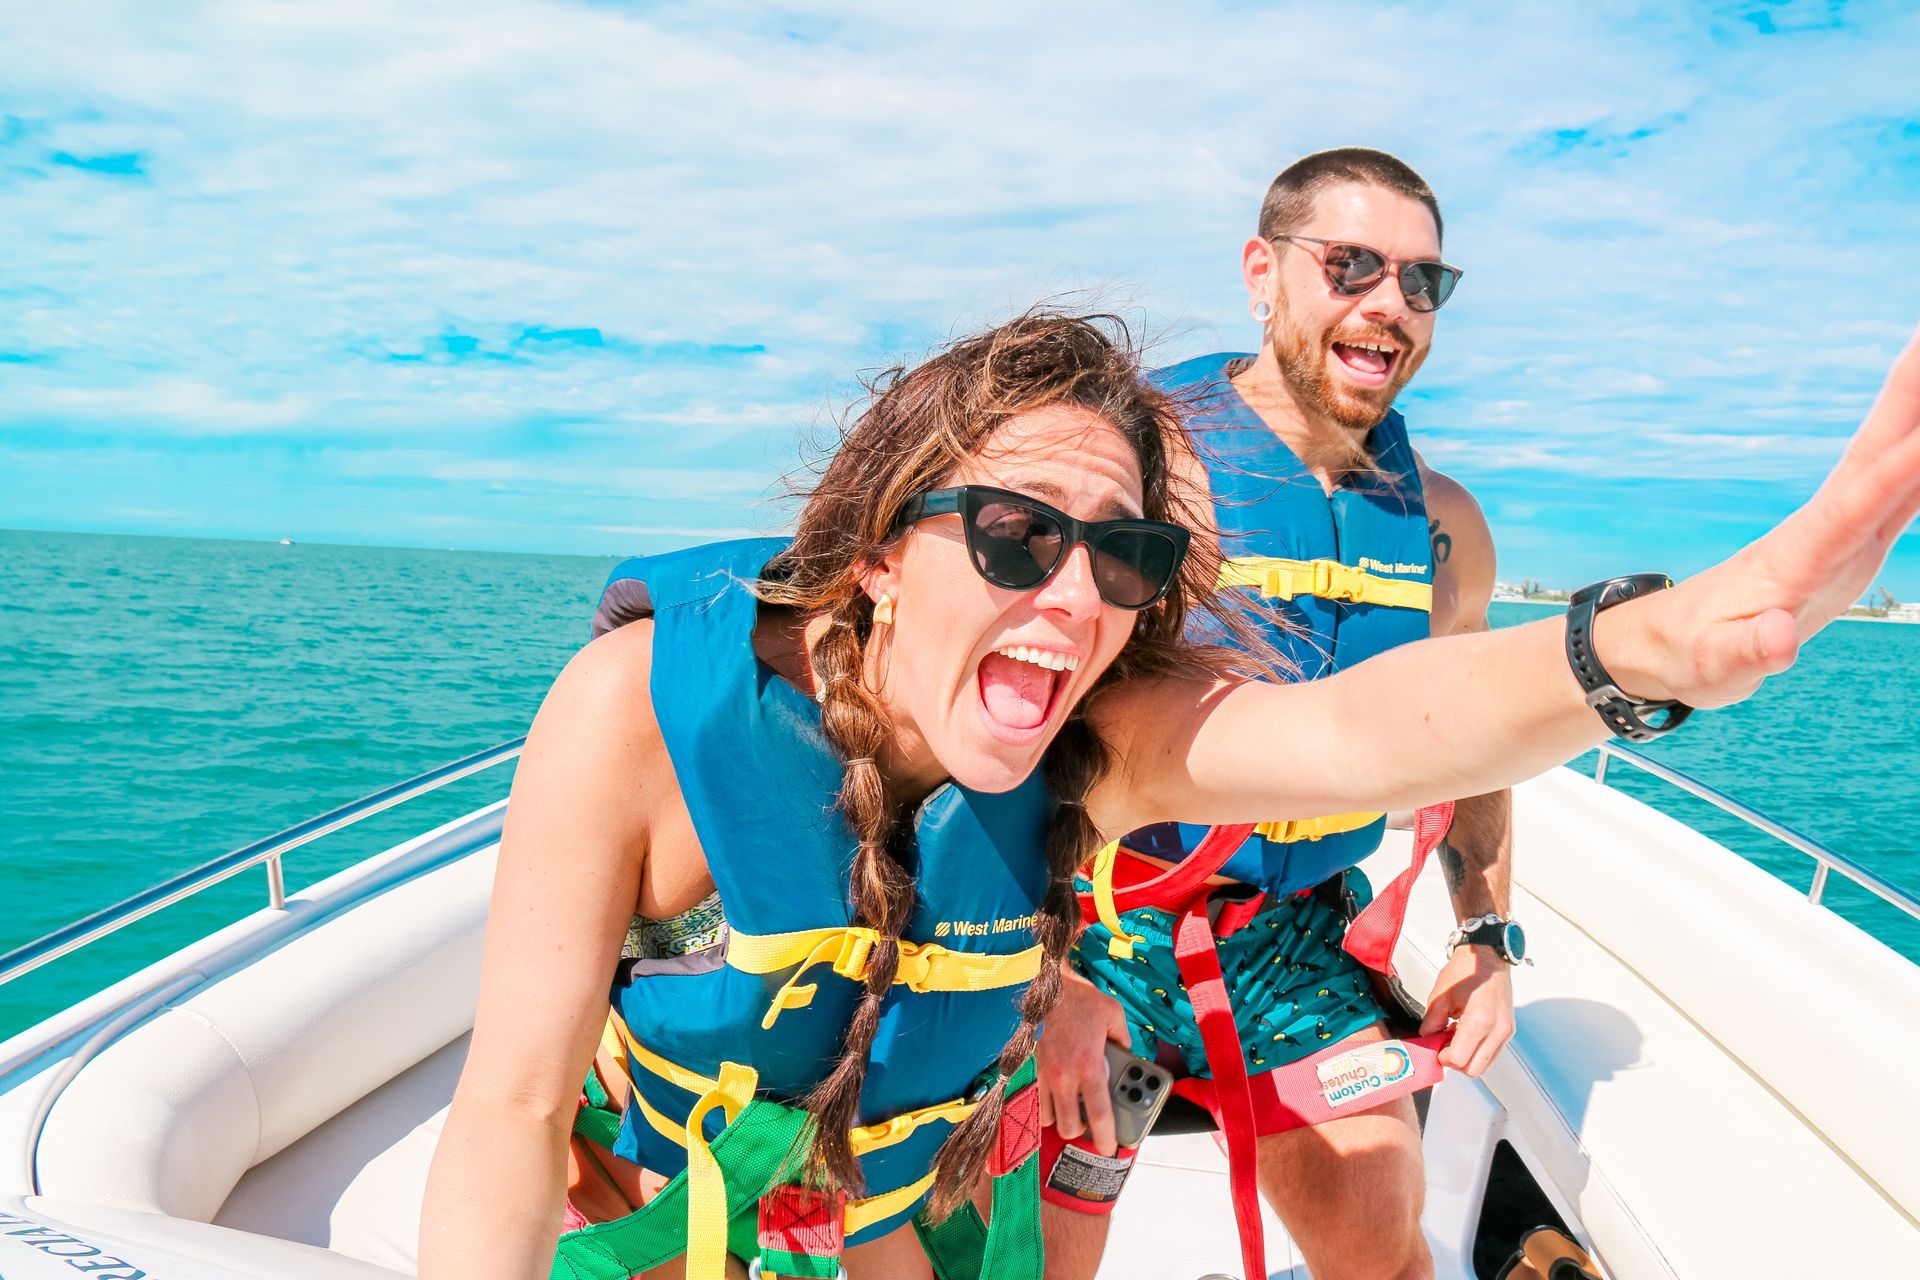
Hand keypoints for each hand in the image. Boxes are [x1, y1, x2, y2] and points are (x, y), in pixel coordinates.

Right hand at [1036, 969, 1130, 1155]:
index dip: (1106, 1137)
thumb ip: (1124, 1041)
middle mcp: (1064, 1076)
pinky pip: (1037, 1100)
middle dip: (1083, 1131)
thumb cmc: (1081, 1000)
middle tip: (1092, 1122)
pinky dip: (1047, 1104)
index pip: (1099, 1115)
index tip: (1110, 1147)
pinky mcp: (1033, 1068)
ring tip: (1075, 1108)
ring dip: (1063, 1118)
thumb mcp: (1114, 1015)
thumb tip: (1127, 1056)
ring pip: (1049, 1118)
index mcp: (1089, 1066)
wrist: (1046, 986)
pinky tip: (1058, 1095)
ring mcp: (1045, 1074)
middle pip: (1069, 1127)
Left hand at [1420, 945, 1514, 1077]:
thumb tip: (1429, 1041)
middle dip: (1455, 1061)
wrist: (1486, 956)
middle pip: (1473, 1069)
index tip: (1436, 1045)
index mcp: (1479, 1020)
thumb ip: (1431, 1024)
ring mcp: (1505, 1031)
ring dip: (1467, 1057)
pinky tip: (1467, 1033)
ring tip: (1456, 1036)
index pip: (1459, 1059)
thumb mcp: (1439, 996)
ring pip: (1484, 1065)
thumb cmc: (1465, 970)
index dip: (1443, 1056)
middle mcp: (1497, 1029)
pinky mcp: (1508, 1030)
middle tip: (1444, 1044)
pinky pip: (1492, 1053)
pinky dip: (1477, 1050)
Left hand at [1609, 325, 1919, 706]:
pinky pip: (1903, 489)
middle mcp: (1823, 530)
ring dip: (1919, 409)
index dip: (1898, 471)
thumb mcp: (1715, 668)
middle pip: (1875, 453)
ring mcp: (1840, 531)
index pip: (1854, 506)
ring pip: (1891, 459)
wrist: (1669, 644)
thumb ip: (1748, 654)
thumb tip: (1778, 641)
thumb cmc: (1693, 656)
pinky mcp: (1851, 542)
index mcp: (1798, 558)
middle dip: (1909, 397)